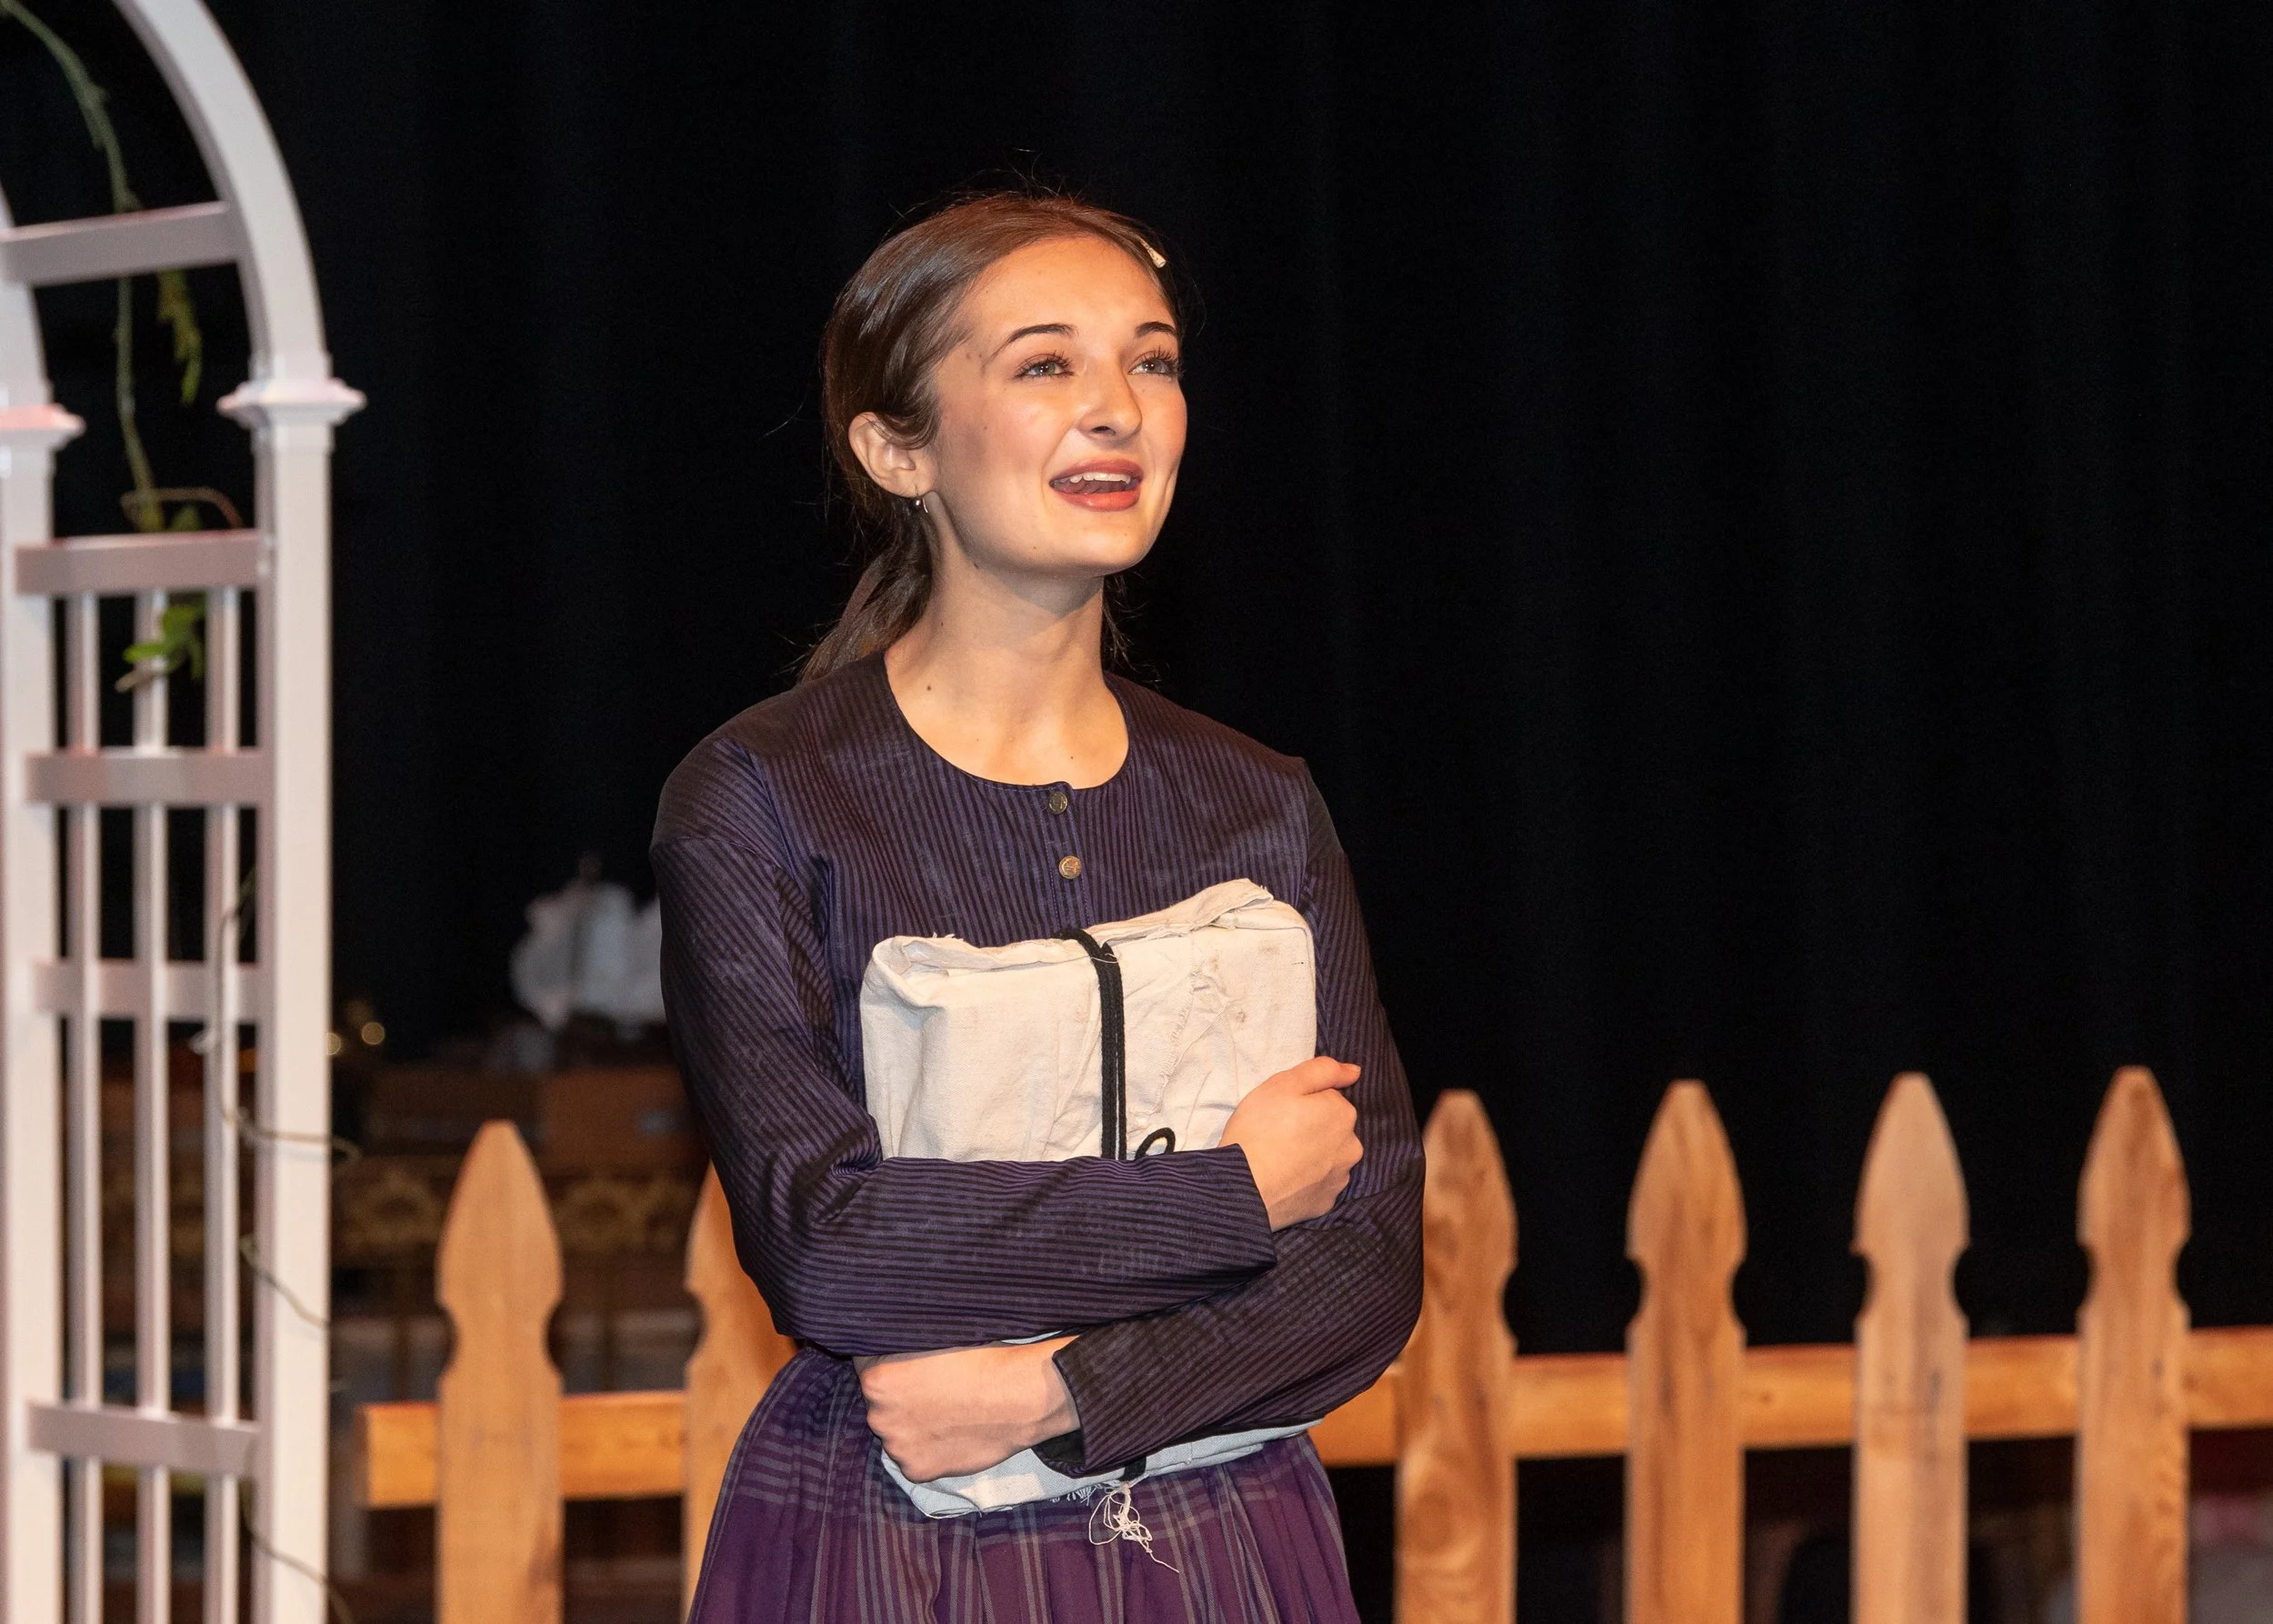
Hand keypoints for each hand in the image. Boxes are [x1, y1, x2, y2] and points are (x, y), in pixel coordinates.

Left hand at [855, 1338, 1078, 1481]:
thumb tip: (890, 1346)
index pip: (866, 1366)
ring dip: (912, 1423)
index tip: (909, 1364)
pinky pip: (914, 1456)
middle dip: (899, 1396)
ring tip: (947, 1411)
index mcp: (877, 1379)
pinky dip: (929, 1447)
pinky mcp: (918, 1471)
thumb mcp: (934, 1336)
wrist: (1019, 1397)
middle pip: (880, 1403)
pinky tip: (952, 1432)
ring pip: (897, 1431)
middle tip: (933, 1388)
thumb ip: (902, 1346)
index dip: (888, 1363)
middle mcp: (878, 1416)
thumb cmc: (981, 1358)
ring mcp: (897, 1447)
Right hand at [1219, 1056, 1362, 1229]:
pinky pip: (1318, 1183)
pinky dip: (1305, 1180)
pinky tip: (1283, 1178)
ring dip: (1311, 1155)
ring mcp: (1339, 1178)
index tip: (1281, 1111)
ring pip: (1327, 1157)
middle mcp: (1351, 1147)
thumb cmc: (1260, 1129)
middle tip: (1278, 1133)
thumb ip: (1323, 1070)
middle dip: (1312, 1128)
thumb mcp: (1284, 1084)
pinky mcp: (1325, 1202)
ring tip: (1279, 1158)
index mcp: (1343, 1114)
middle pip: (1331, 1128)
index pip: (1328, 1099)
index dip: (1303, 1102)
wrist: (1244, 1187)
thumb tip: (1354, 1071)